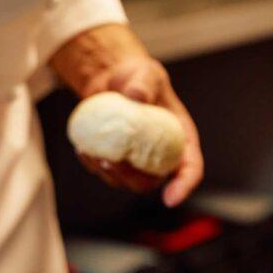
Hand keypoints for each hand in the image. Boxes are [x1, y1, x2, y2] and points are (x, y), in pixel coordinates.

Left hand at [50, 23, 202, 205]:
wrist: (112, 80)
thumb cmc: (138, 77)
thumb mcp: (146, 73)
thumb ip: (144, 83)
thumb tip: (136, 97)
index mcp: (180, 139)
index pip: (190, 168)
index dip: (183, 186)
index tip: (170, 199)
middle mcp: (161, 155)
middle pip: (152, 182)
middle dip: (131, 179)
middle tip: (111, 161)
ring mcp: (137, 161)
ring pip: (126, 182)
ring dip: (108, 173)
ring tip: (92, 151)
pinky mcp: (116, 160)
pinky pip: (105, 173)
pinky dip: (93, 165)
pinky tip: (82, 148)